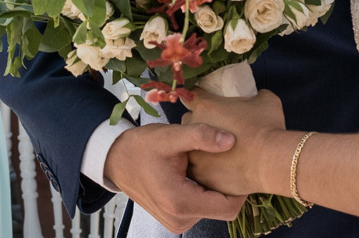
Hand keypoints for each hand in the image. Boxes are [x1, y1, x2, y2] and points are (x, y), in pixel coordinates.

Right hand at [103, 123, 245, 232]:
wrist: (116, 159)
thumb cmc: (141, 147)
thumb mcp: (171, 136)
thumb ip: (201, 136)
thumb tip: (231, 140)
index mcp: (180, 202)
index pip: (228, 207)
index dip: (241, 188)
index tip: (242, 164)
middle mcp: (179, 219)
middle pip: (222, 208)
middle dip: (228, 185)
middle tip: (228, 158)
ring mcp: (176, 222)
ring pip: (213, 208)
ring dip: (215, 188)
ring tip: (210, 163)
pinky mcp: (175, 219)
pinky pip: (201, 208)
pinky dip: (204, 191)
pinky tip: (198, 171)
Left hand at [185, 89, 288, 197]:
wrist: (270, 162)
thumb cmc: (267, 128)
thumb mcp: (266, 101)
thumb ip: (256, 96)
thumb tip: (256, 97)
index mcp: (206, 106)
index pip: (192, 94)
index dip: (201, 96)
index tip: (209, 100)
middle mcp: (194, 128)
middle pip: (189, 120)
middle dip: (199, 122)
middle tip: (217, 126)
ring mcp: (195, 153)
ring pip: (190, 148)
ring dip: (201, 147)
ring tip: (219, 149)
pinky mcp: (201, 174)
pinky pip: (199, 169)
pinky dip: (208, 167)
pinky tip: (223, 166)